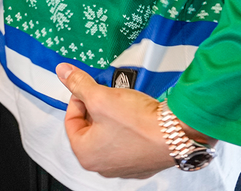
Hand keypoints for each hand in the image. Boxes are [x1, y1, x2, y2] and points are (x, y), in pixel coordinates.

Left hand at [56, 63, 212, 178]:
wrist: (176, 133)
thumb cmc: (139, 123)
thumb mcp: (100, 96)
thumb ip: (78, 84)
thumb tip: (64, 72)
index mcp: (86, 154)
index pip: (70, 120)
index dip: (78, 98)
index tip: (89, 88)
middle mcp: (102, 166)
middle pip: (89, 127)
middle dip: (97, 107)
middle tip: (107, 95)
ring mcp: (123, 166)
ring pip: (108, 133)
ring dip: (112, 116)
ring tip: (123, 104)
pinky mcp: (141, 162)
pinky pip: (127, 140)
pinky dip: (129, 127)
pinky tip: (136, 117)